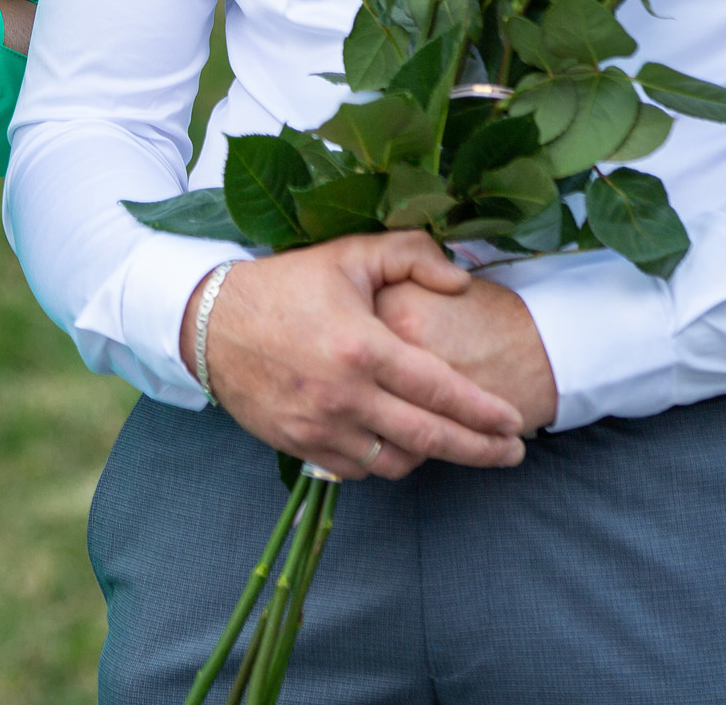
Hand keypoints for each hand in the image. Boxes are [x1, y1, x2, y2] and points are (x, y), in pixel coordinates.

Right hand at [187, 232, 527, 478]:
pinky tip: (399, 445)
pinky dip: (385, 462)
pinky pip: (358, 471)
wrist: (211, 322)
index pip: (440, 389)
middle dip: (481, 450)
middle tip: (513, 453)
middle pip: (430, 438)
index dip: (484, 411)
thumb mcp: (348, 254)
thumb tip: (461, 283)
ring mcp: (320, 426)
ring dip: (431, 456)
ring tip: (453, 443)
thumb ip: (411, 255)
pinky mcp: (299, 445)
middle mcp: (344, 394)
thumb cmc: (287, 285)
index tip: (514, 422)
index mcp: (362, 346)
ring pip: (396, 462)